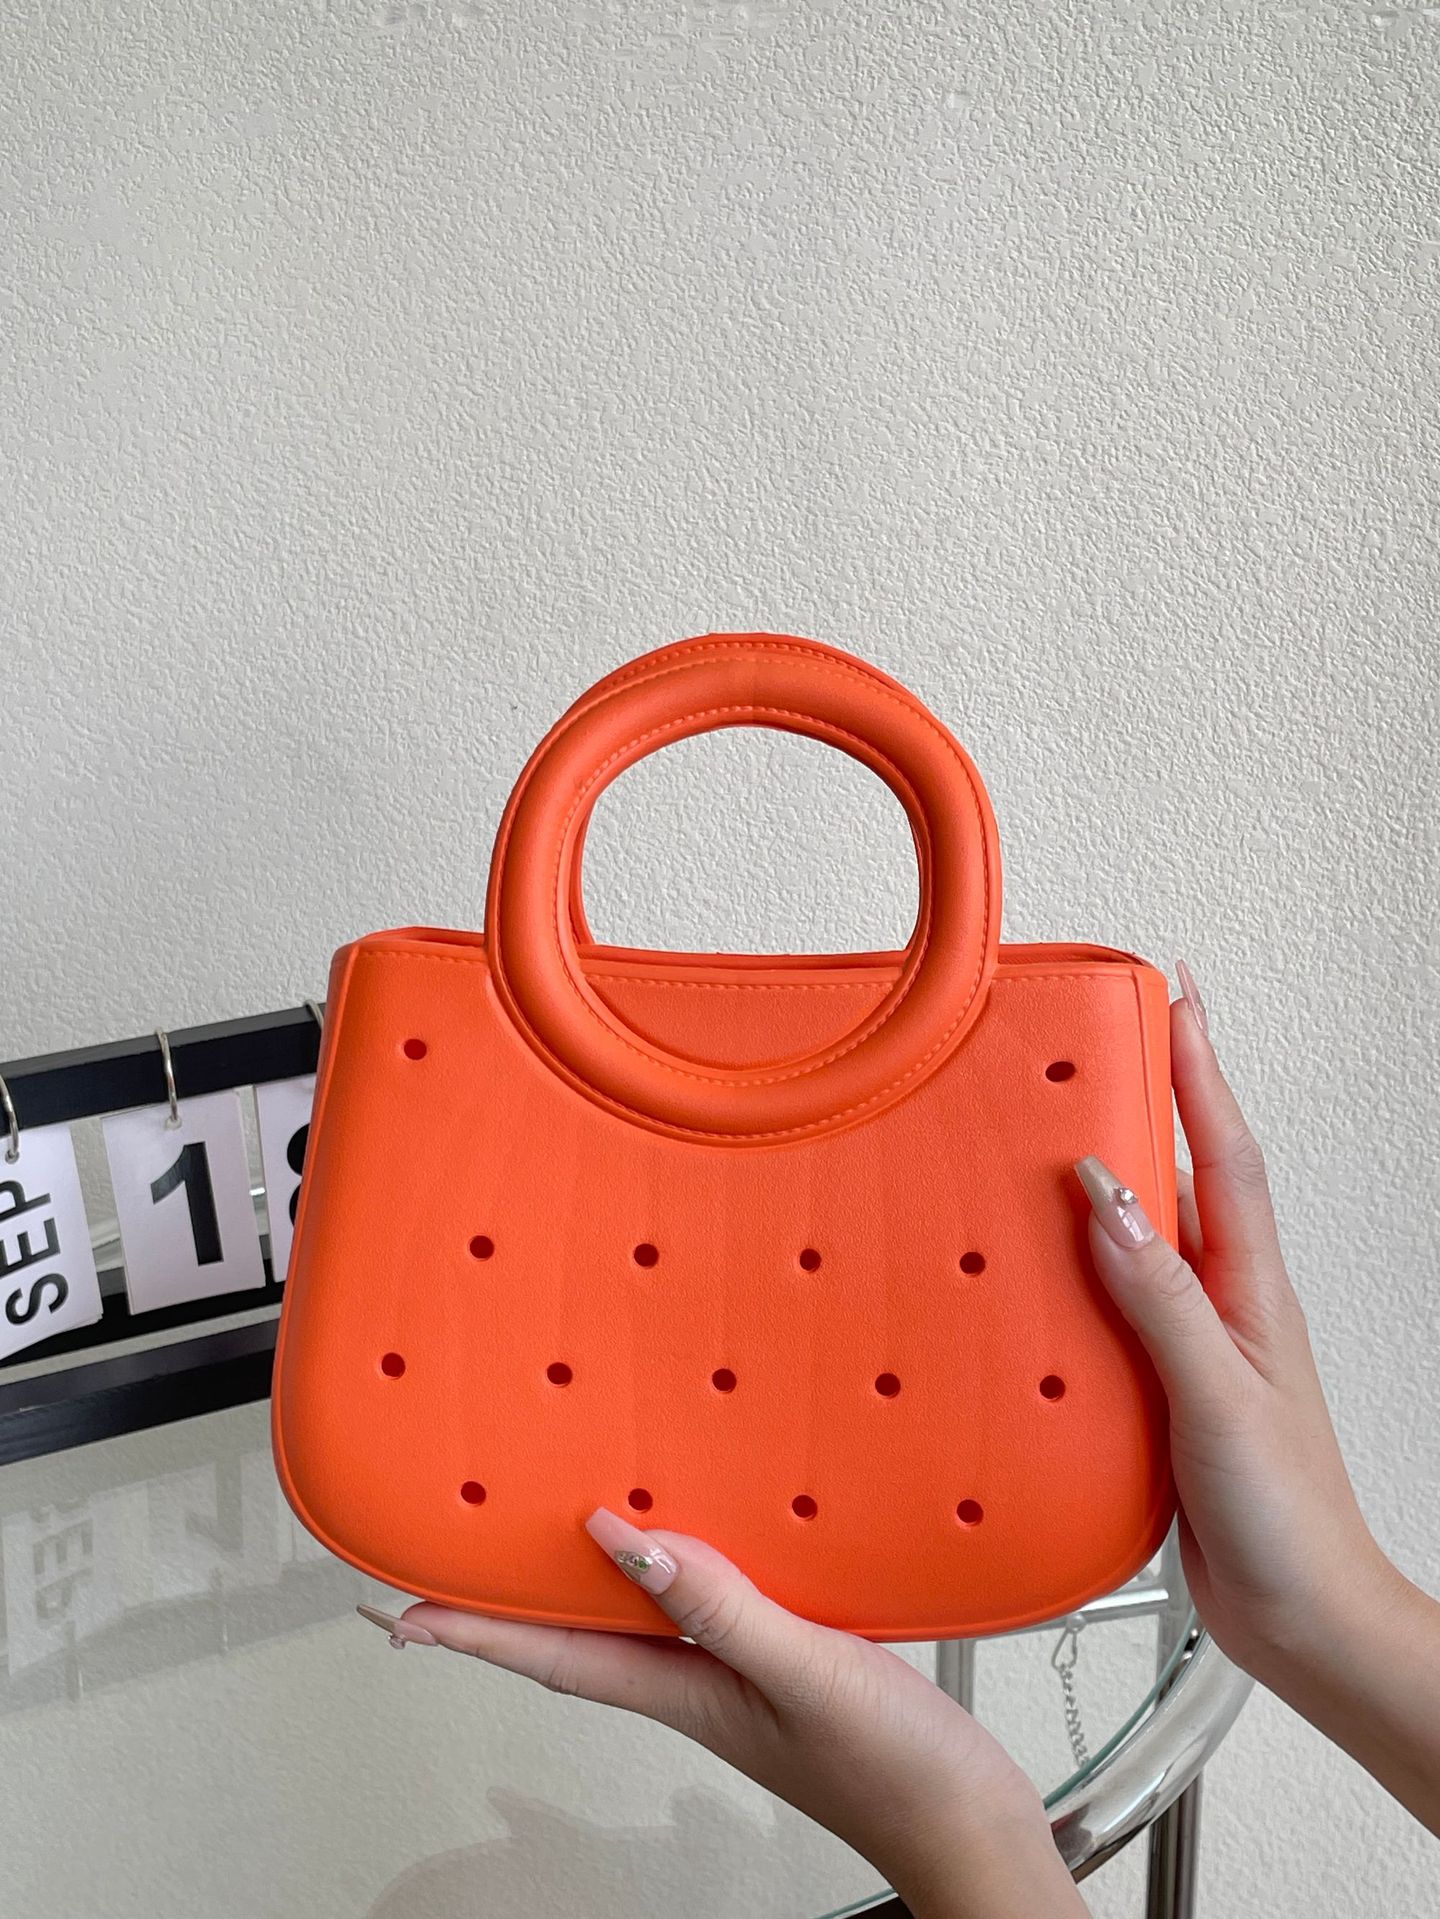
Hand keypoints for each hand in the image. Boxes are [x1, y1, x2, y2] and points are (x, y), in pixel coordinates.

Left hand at [360, 1512, 1086, 1917]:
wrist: (974, 1825)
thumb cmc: (900, 1776)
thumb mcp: (804, 1678)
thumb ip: (716, 1608)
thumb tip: (619, 1540)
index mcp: (685, 1691)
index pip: (550, 1654)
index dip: (470, 1632)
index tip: (402, 1606)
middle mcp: (699, 1681)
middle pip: (579, 1630)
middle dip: (510, 1595)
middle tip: (456, 1548)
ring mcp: (742, 1674)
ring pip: (642, 1610)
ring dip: (588, 1573)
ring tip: (549, 1526)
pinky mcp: (789, 1657)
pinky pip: (709, 1600)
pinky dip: (682, 1562)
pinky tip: (696, 1533)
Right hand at [1074, 959, 1439, 1832]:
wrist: (1301, 1620)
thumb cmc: (1287, 1519)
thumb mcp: (1218, 1397)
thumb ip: (1160, 1298)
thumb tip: (1107, 1195)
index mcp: (1251, 1291)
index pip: (1225, 1153)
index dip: (1200, 1070)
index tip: (1175, 996)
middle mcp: (1225, 1303)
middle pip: (1188, 1172)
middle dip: (1159, 1092)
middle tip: (1110, 1033)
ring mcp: (1196, 1344)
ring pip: (1149, 1233)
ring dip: (1115, 1172)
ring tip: (1061, 1121)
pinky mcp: (1161, 1386)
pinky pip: (1117, 1301)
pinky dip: (1084, 1264)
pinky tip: (1043, 1266)